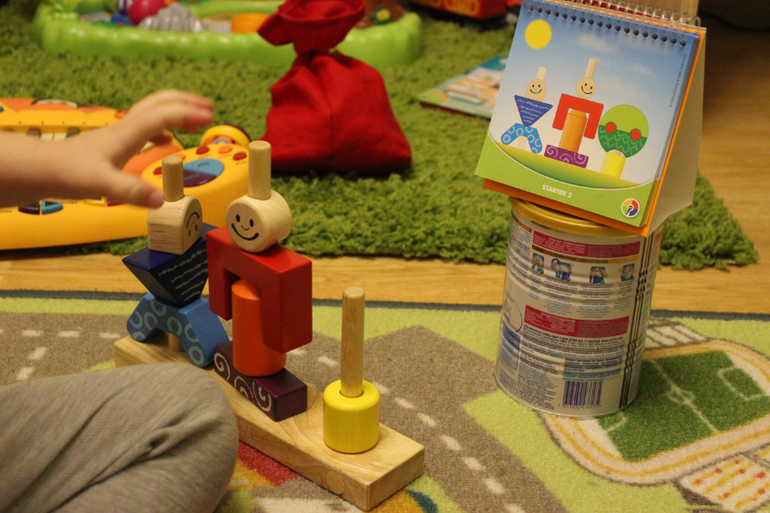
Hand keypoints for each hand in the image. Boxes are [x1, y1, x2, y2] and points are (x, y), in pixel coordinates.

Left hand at [0, 90, 213, 208]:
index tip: (211, 118)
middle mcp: (125, 128)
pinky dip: (163, 128)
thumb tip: (162, 200)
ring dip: (176, 111)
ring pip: (152, 112)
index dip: (188, 114)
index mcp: (127, 133)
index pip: (164, 115)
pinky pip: (145, 128)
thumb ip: (131, 190)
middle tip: (210, 108)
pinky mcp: (115, 143)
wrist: (40, 169)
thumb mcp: (101, 184)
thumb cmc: (68, 173)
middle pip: (159, 103)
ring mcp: (120, 134)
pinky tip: (167, 141)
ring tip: (196, 119)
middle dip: (186, 102)